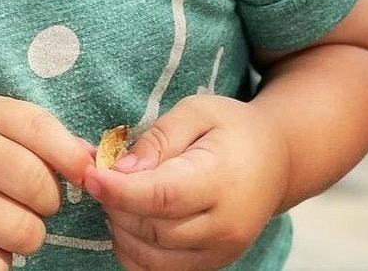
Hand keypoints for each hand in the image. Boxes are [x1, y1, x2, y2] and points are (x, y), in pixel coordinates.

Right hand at [0, 94, 95, 270]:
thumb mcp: (6, 125)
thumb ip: (51, 138)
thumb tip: (95, 164)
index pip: (43, 130)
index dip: (73, 158)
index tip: (84, 175)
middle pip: (38, 187)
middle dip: (49, 202)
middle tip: (32, 200)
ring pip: (24, 232)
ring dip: (29, 235)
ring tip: (9, 220)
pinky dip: (2, 262)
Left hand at [83, 95, 289, 270]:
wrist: (277, 160)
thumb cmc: (232, 128)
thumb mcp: (197, 112)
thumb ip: (159, 138)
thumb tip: (121, 169)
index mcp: (222, 181)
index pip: (162, 196)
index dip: (120, 190)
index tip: (90, 175)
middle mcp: (225, 227)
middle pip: (153, 231)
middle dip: (116, 206)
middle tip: (102, 176)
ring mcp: (221, 252)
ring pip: (153, 259)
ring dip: (122, 231)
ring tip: (117, 196)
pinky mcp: (212, 265)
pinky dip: (136, 253)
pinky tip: (130, 220)